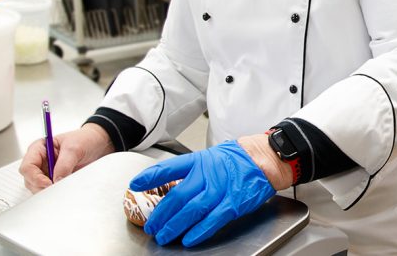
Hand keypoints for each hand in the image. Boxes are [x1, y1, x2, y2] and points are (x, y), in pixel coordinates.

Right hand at [19, 123, 113, 192]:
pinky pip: (49, 190)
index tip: (48, 183)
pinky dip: (55, 192)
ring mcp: (46, 171)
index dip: (35, 177)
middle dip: (41, 186)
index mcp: (39, 148)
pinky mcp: (54, 179)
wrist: (98, 144)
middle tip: (56, 188)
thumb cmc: (84, 139)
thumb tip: (56, 180)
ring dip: (48, 190)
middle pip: (30, 180)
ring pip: (37, 188)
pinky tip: (64, 188)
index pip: (27, 166)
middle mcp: (39, 161)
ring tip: (63, 186)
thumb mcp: (75, 148)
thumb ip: (64, 163)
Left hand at [129, 140, 275, 246]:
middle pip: (177, 196)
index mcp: (198, 161)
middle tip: (150, 226)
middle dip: (160, 213)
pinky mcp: (232, 203)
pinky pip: (212, 220)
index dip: (150, 176)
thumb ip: (191, 170)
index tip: (135, 184)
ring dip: (174, 226)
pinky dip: (199, 231)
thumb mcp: (209, 157)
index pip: (169, 167)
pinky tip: (188, 239)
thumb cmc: (235, 159)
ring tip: (163, 237)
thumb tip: (169, 183)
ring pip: (191, 210)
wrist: (261, 159)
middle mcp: (206, 174)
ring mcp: (219, 189)